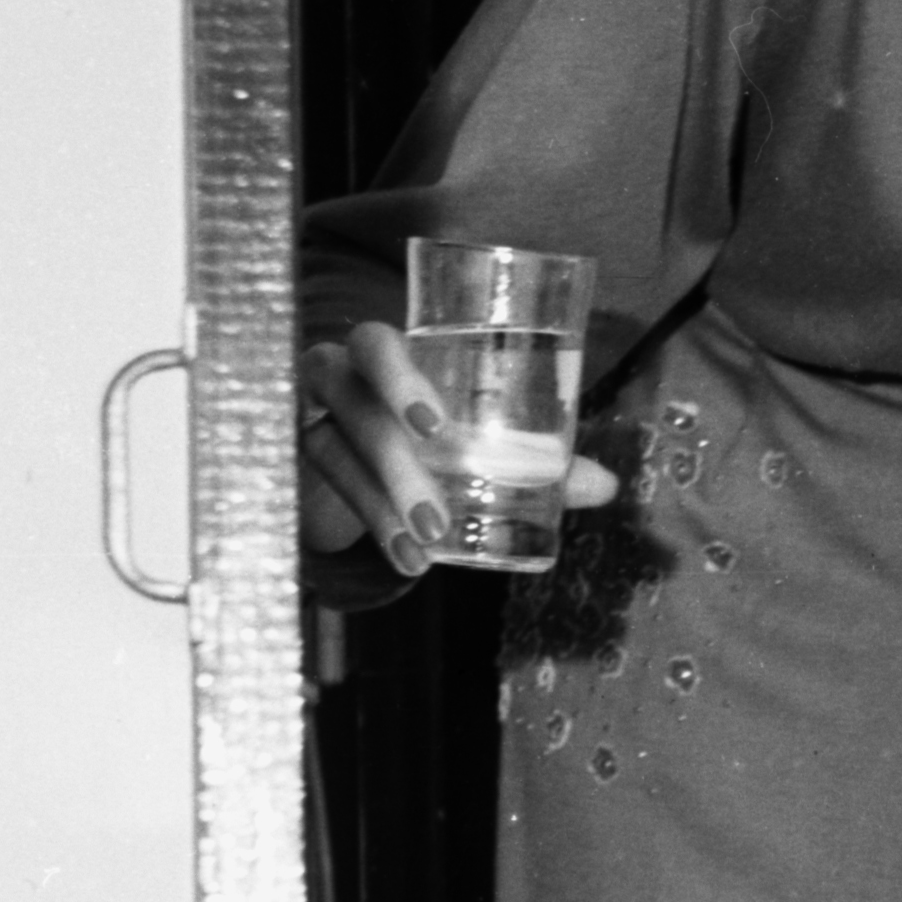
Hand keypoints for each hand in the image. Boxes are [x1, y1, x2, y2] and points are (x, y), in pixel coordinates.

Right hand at [299, 319, 616, 578]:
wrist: (357, 464)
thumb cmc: (429, 436)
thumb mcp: (478, 442)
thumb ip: (535, 458)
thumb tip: (607, 485)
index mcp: (385, 356)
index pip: (376, 343)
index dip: (398, 376)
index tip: (437, 427)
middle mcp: (338, 378)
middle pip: (350, 400)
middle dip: (394, 460)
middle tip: (436, 514)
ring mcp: (308, 418)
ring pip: (333, 451)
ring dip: (381, 503)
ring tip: (429, 545)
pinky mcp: (294, 461)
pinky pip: (321, 490)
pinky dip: (368, 526)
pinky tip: (406, 558)